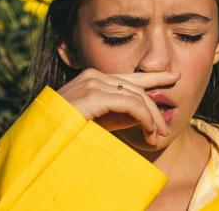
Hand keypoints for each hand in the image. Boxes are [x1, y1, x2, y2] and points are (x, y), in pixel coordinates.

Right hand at [56, 68, 180, 145]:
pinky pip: (130, 104)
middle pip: (137, 88)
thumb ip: (122, 113)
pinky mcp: (93, 96)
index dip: (155, 77)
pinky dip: (144, 118)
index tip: (175, 76)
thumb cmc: (70, 133)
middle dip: (155, 110)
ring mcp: (92, 83)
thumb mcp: (103, 121)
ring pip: (136, 96)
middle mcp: (93, 76)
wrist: (43, 142)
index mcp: (94, 79)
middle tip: (164, 131)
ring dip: (151, 119)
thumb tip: (148, 115)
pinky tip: (149, 131)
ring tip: (157, 137)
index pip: (130, 76)